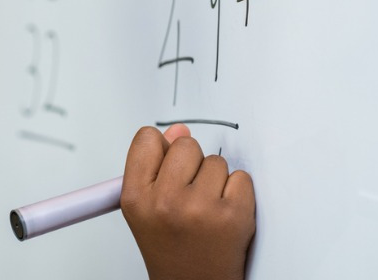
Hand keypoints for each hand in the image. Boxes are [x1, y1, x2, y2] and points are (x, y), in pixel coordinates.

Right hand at [120, 125, 255, 279]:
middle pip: (186, 144)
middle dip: (192, 163)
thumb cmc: (171, 247)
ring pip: (216, 161)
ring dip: (216, 180)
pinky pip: (241, 177)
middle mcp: (165, 202)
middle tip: (189, 194)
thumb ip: (156, 166)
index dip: (161, 148)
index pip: (148, 139)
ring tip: (206, 209)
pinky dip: (238, 193)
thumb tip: (178, 130)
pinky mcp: (233, 215)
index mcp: (136, 198)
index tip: (167, 164)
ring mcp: (201, 208)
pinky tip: (224, 214)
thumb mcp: (147, 208)